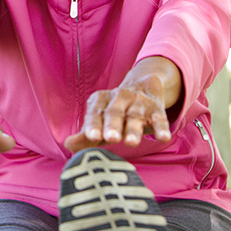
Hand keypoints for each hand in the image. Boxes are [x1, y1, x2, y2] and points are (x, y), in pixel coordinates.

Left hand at [64, 56, 180, 151]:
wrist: (143, 86)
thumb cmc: (113, 113)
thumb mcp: (99, 121)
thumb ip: (85, 135)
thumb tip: (67, 144)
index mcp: (100, 100)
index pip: (95, 113)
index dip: (93, 125)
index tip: (92, 137)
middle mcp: (118, 98)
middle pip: (114, 112)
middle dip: (112, 126)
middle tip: (111, 139)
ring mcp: (138, 102)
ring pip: (135, 116)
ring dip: (133, 130)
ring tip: (131, 143)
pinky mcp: (156, 108)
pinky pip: (159, 118)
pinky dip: (161, 128)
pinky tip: (163, 138)